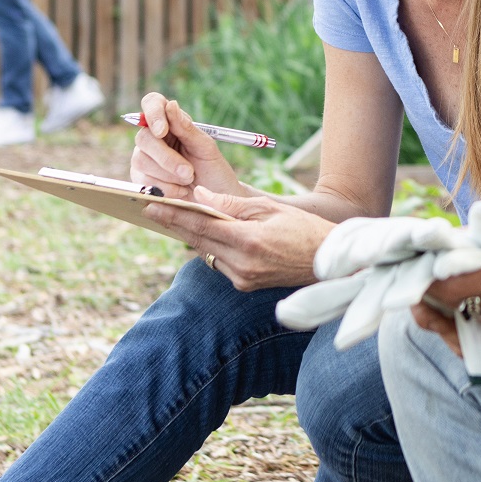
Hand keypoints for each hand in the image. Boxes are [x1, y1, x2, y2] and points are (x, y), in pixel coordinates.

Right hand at [129, 92, 242, 197]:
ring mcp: (144, 158)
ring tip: (188, 179)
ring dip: (169, 175)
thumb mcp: (205, 147)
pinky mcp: (141, 179)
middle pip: (144, 138)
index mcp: (170, 122)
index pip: (152, 103)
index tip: (162, 131)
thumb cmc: (212, 169)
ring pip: (141, 161)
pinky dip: (165, 188)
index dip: (153, 113)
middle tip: (188, 172)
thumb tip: (171, 105)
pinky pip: (143, 182)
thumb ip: (186, 128)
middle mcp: (153, 137)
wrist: (214, 199)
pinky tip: (180, 190)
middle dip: (166, 157)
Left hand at [153, 186, 333, 289]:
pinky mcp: (245, 285)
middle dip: (176, 223)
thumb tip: (200, 196)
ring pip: (207, 252)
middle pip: (198, 241)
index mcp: (248, 241)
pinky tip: (205, 234)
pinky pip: (220, 263)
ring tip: (174, 217)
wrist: (328, 263)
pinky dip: (212, 247)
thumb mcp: (269, 208)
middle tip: (153, 208)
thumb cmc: (303, 229)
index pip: (201, 225)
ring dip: (193, 235)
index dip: (174, 214)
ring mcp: (243, 279)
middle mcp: (242, 265)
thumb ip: (232, 204)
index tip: (151, 204)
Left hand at [412, 203, 480, 354]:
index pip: (449, 284)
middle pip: (454, 305)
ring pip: (470, 314)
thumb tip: (456, 236)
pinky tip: (475, 285)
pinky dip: (477, 304)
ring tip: (445, 275)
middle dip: (434, 290)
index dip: (425, 276)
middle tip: (419, 272)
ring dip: (455, 298)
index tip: (411, 265)